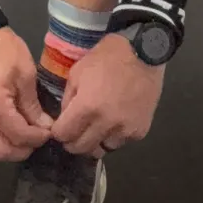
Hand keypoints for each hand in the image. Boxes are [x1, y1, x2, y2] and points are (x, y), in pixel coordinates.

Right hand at [0, 27, 54, 161]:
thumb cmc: (4, 49)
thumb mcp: (26, 74)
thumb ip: (33, 105)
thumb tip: (43, 126)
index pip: (18, 135)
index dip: (37, 138)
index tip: (48, 133)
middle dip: (20, 150)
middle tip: (34, 140)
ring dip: (4, 150)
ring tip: (20, 138)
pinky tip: (6, 130)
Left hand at [51, 33, 165, 157]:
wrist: (144, 53)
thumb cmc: (108, 57)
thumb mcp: (78, 71)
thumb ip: (68, 98)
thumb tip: (65, 118)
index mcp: (87, 107)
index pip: (64, 135)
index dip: (58, 132)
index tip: (59, 128)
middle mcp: (106, 124)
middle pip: (81, 148)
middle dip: (72, 142)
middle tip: (73, 132)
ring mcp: (125, 130)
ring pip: (102, 149)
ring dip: (95, 141)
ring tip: (95, 127)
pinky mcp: (140, 132)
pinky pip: (121, 143)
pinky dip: (114, 136)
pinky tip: (114, 122)